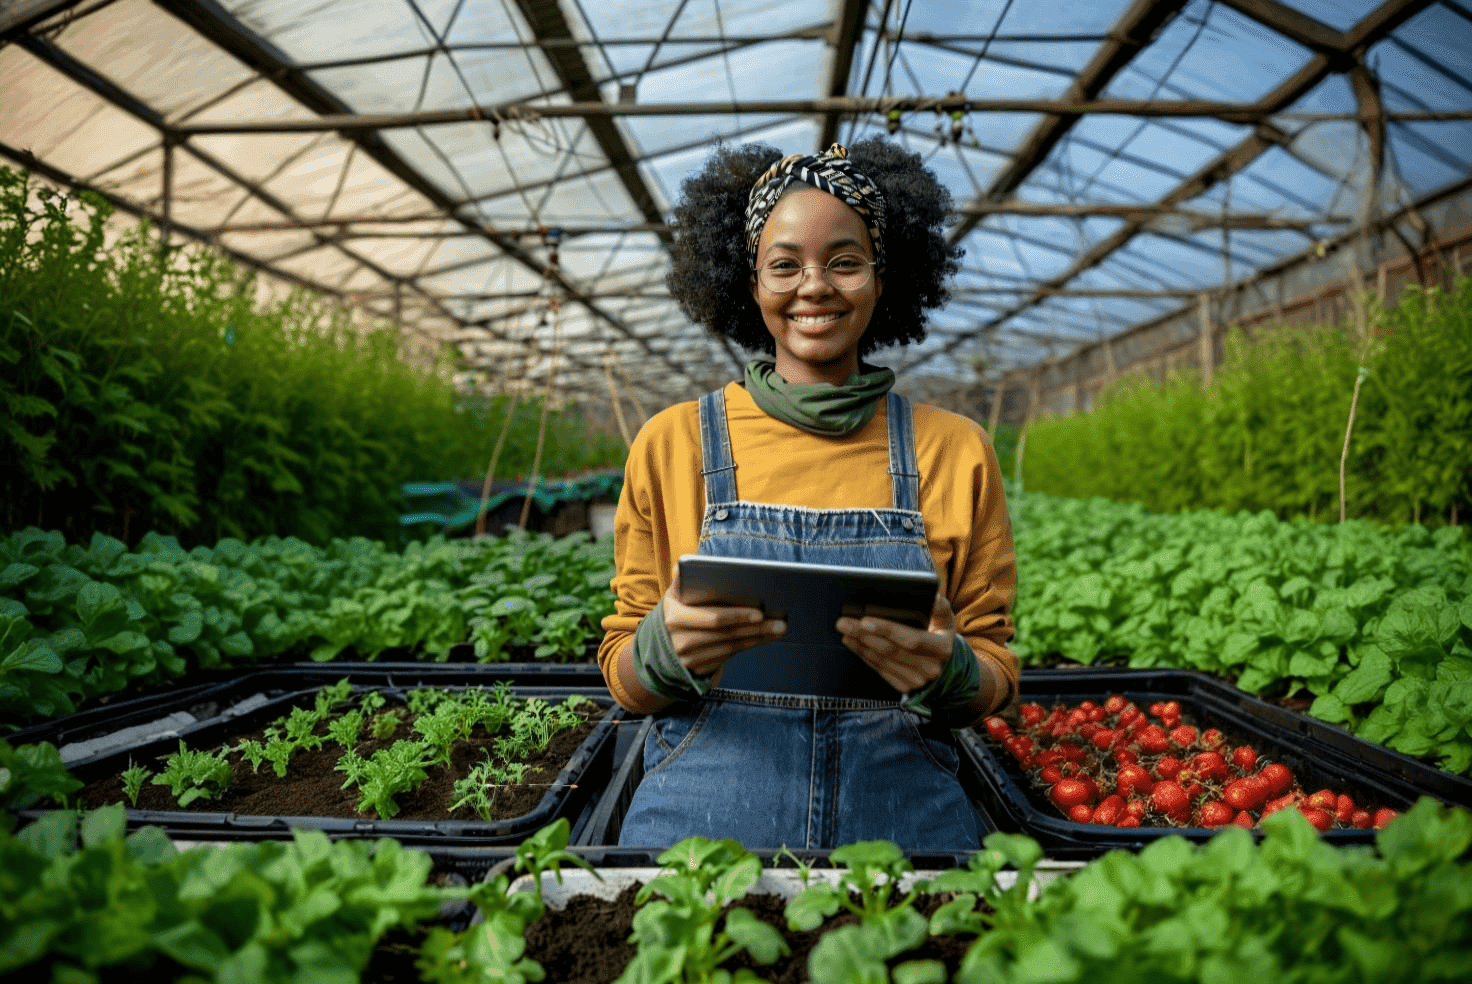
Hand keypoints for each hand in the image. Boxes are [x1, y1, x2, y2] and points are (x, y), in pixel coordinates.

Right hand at [662, 564, 786, 677]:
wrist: (662, 643)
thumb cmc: (678, 610)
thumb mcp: (675, 594)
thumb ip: (681, 580)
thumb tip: (682, 566)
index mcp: (675, 617)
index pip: (713, 618)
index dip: (738, 616)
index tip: (759, 612)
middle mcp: (681, 640)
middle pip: (727, 634)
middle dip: (756, 629)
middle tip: (780, 623)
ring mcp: (690, 658)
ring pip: (731, 647)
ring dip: (758, 638)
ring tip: (778, 629)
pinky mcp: (699, 669)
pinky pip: (730, 656)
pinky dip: (749, 646)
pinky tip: (764, 638)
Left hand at [837, 591, 955, 694]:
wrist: (944, 663)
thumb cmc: (940, 633)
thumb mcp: (945, 618)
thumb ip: (940, 606)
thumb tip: (931, 595)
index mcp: (942, 648)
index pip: (911, 639)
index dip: (887, 630)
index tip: (865, 620)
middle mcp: (931, 668)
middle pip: (891, 650)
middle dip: (864, 635)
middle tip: (843, 622)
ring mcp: (918, 681)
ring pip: (882, 661)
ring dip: (860, 646)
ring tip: (844, 631)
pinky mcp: (906, 687)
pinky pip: (880, 671)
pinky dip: (865, 656)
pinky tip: (854, 644)